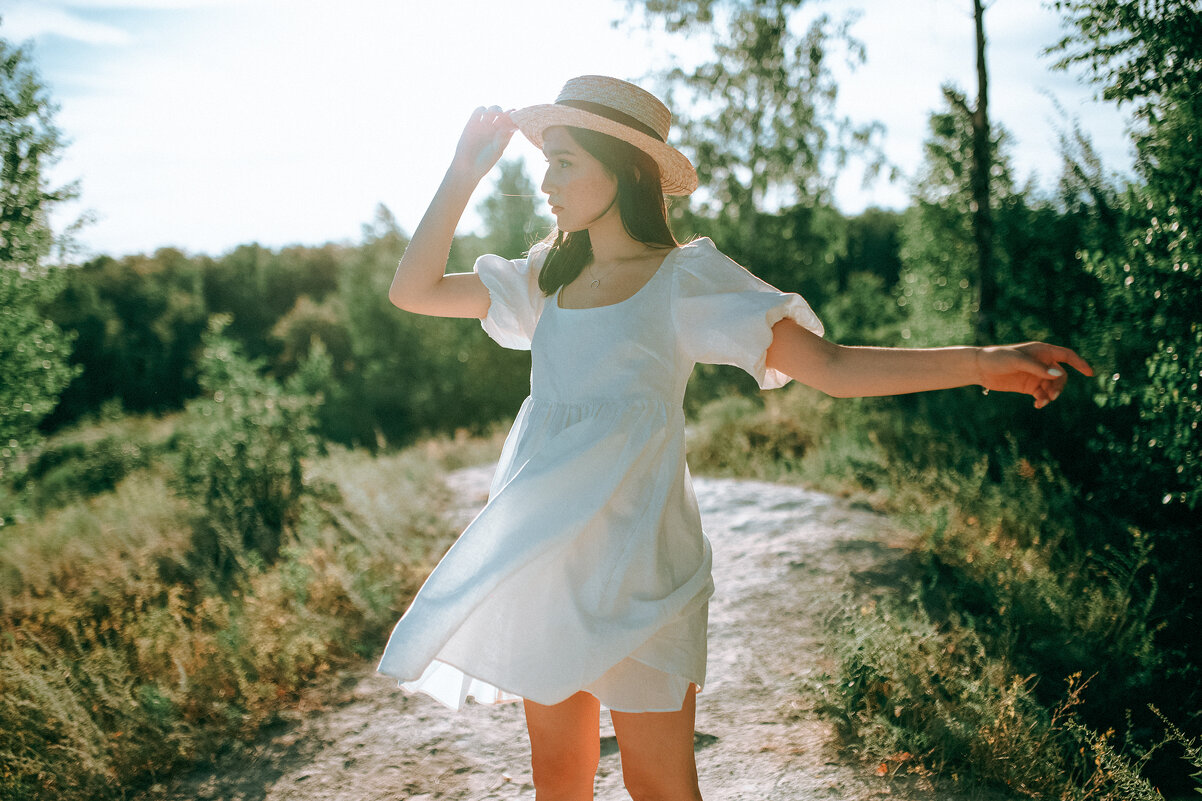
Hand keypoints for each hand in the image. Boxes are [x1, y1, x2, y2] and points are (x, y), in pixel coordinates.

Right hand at [451, 106, 515, 181]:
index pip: (512, 122)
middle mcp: (495, 129)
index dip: (514, 117)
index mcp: (504, 135)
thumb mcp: (496, 150)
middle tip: (503, 116)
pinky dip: (482, 109)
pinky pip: (479, 110)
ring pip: (492, 109)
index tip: (515, 116)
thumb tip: (512, 125)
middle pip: (503, 114)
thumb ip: (503, 137)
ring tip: (494, 116)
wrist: (467, 166)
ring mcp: (484, 125)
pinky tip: (483, 116)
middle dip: (505, 113)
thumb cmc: (484, 162)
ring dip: (495, 109)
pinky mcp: (473, 123)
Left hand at [975, 342, 1093, 408]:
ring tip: (1041, 402)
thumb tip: (1057, 375)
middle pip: (1061, 375)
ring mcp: (1036, 375)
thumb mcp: (1017, 361)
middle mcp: (1042, 363)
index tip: (1090, 373)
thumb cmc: (998, 358)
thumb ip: (1037, 368)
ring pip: (1052, 386)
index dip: (1079, 363)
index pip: (1067, 356)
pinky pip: (1042, 394)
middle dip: (1059, 386)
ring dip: (1051, 395)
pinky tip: (1038, 405)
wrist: (980, 368)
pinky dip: (1043, 400)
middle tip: (1051, 395)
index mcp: (1042, 351)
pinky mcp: (1029, 386)